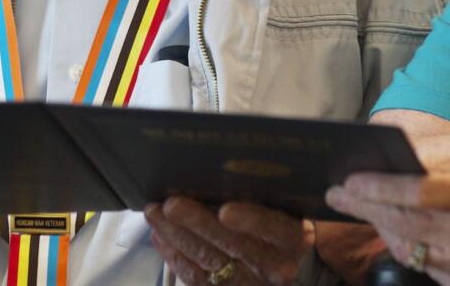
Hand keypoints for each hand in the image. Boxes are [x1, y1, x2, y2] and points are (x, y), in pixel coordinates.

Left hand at [145, 196, 313, 285]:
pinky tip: (160, 235)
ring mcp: (250, 282)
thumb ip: (264, 195)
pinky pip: (196, 278)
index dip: (251, 220)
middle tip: (172, 204)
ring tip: (156, 213)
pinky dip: (175, 255)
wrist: (279, 265)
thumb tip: (221, 174)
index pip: (275, 229)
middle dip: (198, 223)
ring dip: (178, 236)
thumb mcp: (285, 209)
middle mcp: (276, 265)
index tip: (225, 210)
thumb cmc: (277, 226)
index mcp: (293, 238)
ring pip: (210, 261)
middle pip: (235, 245)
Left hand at [327, 155, 449, 285]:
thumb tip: (396, 157)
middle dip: (363, 206)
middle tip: (338, 192)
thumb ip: (441, 164)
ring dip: (380, 225)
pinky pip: (422, 265)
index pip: (415, 192)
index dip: (377, 187)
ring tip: (363, 206)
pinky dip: (405, 245)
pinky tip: (395, 228)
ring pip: (405, 246)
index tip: (348, 179)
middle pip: (402, 222)